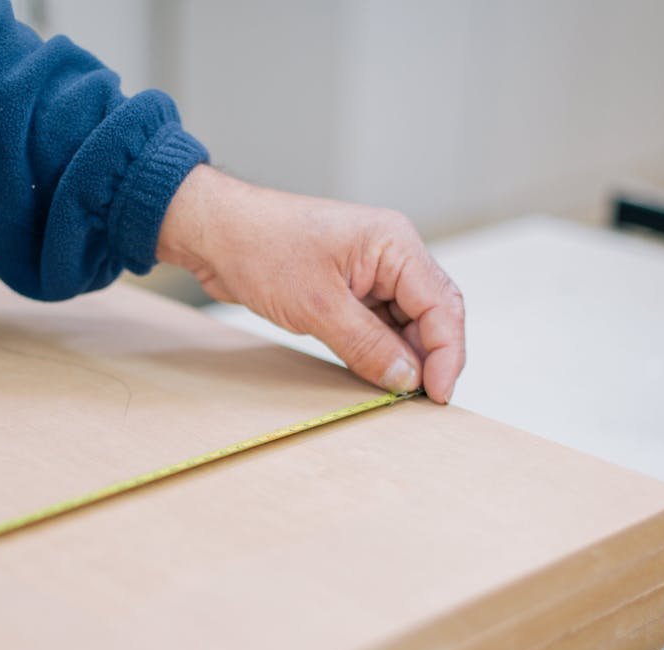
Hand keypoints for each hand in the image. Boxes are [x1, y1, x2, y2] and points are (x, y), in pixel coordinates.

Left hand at [156, 166, 464, 403]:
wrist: (215, 233)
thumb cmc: (261, 248)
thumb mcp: (318, 305)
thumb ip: (367, 345)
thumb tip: (406, 378)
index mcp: (394, 243)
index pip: (442, 304)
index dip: (448, 354)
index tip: (439, 395)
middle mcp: (390, 254)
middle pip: (432, 314)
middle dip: (432, 358)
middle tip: (422, 402)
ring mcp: (370, 272)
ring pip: (407, 323)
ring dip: (405, 358)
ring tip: (397, 394)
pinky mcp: (349, 289)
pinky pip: (380, 326)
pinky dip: (381, 352)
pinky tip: (376, 376)